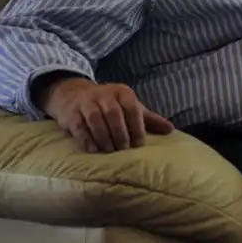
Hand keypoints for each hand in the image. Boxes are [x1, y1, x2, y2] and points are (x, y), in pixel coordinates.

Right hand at [37, 76, 173, 152]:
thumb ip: (149, 119)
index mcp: (122, 92)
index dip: (136, 126)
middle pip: (113, 112)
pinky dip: (86, 139)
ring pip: (94, 118)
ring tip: (110, 151)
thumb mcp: (129, 107)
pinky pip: (78, 126)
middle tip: (123, 149)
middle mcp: (103, 94)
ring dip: (103, 136)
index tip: (139, 144)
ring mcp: (85, 102)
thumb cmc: (109, 105)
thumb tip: (171, 130)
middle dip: (120, 132)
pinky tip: (93, 150)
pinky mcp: (70, 113)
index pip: (131, 107)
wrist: (74, 95)